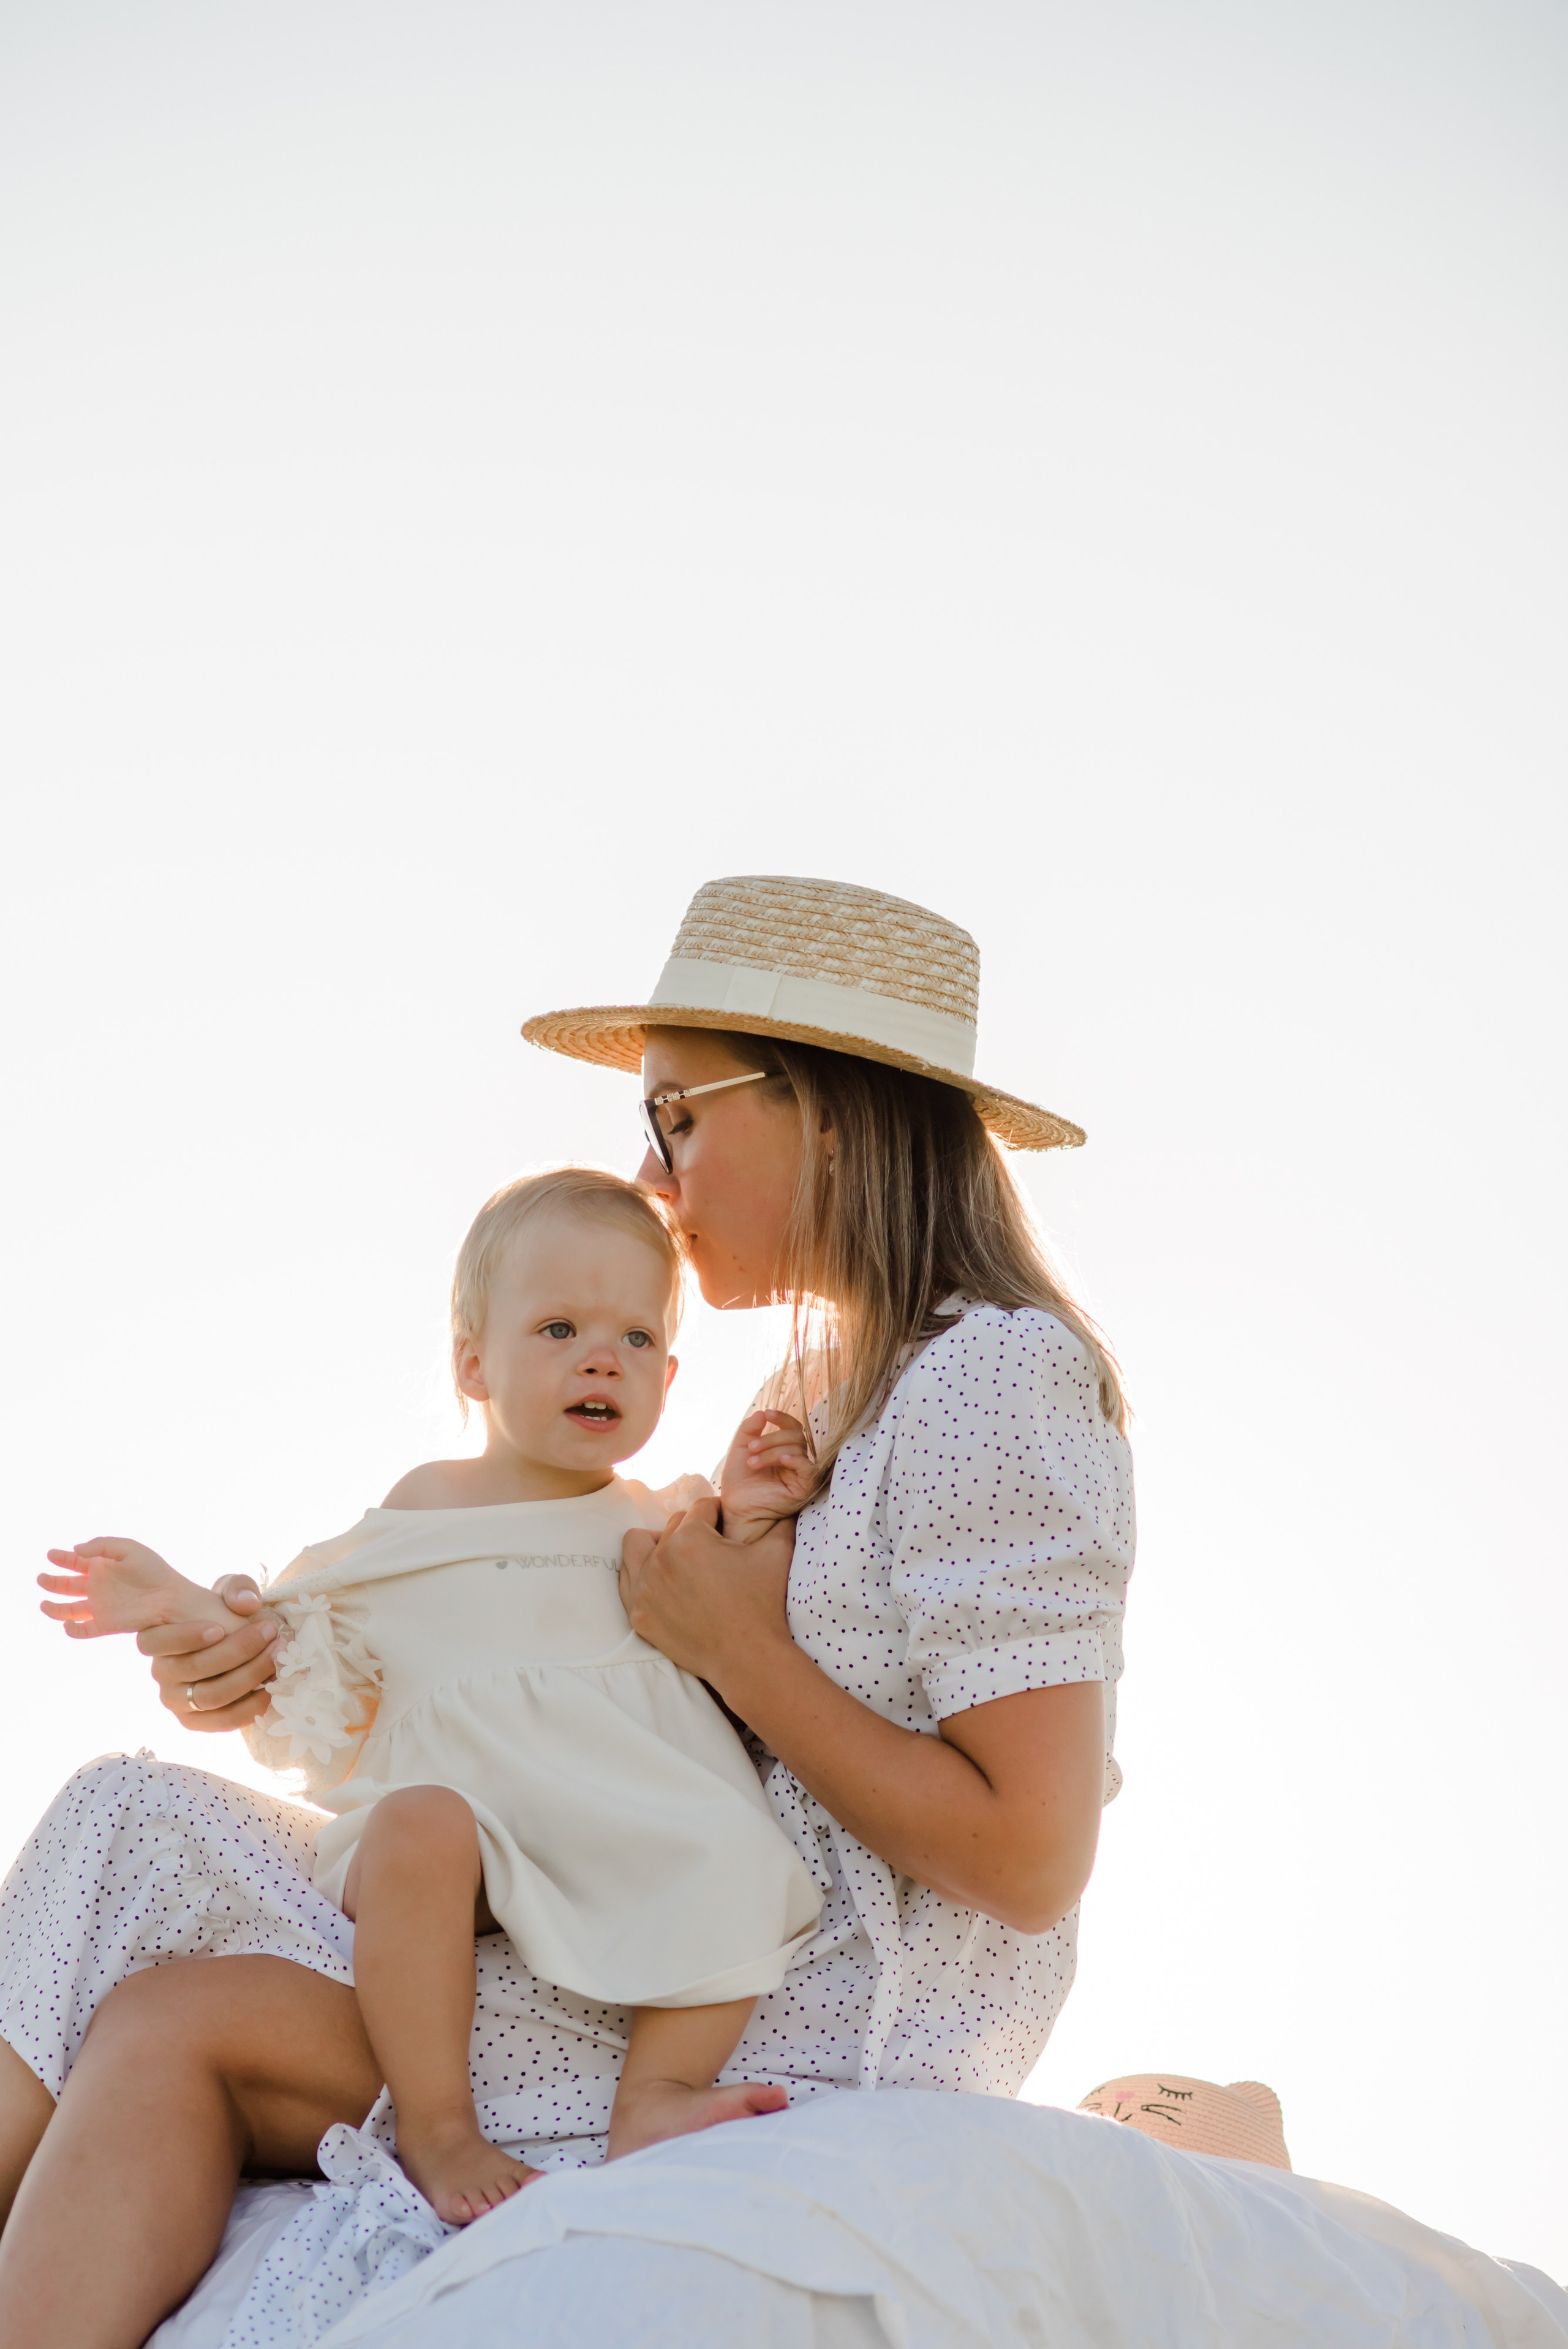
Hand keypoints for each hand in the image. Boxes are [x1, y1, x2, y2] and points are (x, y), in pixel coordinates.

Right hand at [39, 1539, 235, 1638]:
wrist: (172, 1598)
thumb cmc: (153, 1571)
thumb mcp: (128, 1549)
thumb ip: (102, 1546)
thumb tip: (76, 1550)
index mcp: (102, 1567)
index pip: (74, 1562)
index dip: (61, 1558)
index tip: (51, 1554)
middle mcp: (97, 1587)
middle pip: (66, 1585)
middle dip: (51, 1581)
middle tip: (41, 1577)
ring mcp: (100, 1606)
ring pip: (69, 1609)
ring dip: (54, 1608)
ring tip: (44, 1604)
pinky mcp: (105, 1625)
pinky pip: (83, 1630)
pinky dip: (72, 1629)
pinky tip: (68, 1622)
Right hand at [140, 1576, 281, 1731]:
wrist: (241, 1645)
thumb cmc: (229, 1614)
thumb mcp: (233, 1592)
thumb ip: (238, 1588)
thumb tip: (247, 1604)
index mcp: (157, 1638)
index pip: (153, 1641)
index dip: (184, 1637)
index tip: (220, 1629)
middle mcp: (162, 1673)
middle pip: (194, 1668)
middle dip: (237, 1651)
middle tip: (270, 1633)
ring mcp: (177, 1701)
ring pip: (211, 1695)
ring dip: (249, 1675)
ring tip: (276, 1656)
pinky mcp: (196, 1721)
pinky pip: (222, 1721)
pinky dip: (249, 1707)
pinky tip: (269, 1690)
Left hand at [620, 1496, 794, 1688]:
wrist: (748, 1659)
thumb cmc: (763, 1605)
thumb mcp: (777, 1552)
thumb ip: (779, 1519)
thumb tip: (781, 1501)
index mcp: (691, 1539)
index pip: (702, 1507)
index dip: (719, 1513)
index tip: (727, 1525)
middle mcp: (661, 1558)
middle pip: (672, 1524)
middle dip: (693, 1529)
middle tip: (712, 1548)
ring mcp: (644, 1588)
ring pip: (637, 1544)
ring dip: (656, 1543)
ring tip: (680, 1558)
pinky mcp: (639, 1614)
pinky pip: (627, 1579)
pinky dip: (642, 1574)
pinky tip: (664, 1581)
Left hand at [718, 1411, 812, 1540]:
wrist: (737, 1509)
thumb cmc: (739, 1483)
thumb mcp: (740, 1450)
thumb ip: (749, 1429)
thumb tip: (762, 1413)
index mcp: (784, 1451)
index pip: (793, 1428)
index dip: (782, 1418)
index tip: (767, 1414)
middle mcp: (795, 1461)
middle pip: (795, 1436)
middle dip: (771, 1438)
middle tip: (751, 1448)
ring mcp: (801, 1475)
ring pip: (797, 1449)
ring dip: (772, 1451)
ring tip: (752, 1463)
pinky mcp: (804, 1489)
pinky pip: (808, 1469)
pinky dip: (796, 1459)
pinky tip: (782, 1460)